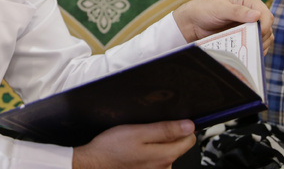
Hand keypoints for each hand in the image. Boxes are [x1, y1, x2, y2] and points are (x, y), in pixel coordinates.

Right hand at [72, 120, 195, 168]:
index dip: (183, 127)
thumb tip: (189, 126)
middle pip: (178, 146)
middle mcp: (163, 168)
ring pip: (166, 152)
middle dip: (168, 135)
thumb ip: (165, 130)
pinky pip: (155, 159)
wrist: (93, 163)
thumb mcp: (138, 132)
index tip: (172, 120)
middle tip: (148, 128)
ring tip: (139, 139)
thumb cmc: (111, 148)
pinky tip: (135, 148)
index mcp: (165, 156)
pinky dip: (149, 152)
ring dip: (157, 144)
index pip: (189, 139)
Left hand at [172, 0, 273, 53]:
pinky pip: (257, 45)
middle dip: (262, 38)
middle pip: (268, 28)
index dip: (264, 26)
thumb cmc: (204, 10)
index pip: (267, 16)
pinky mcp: (245, 36)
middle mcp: (253, 13)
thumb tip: (257, 15)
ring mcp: (249, 26)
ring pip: (265, 38)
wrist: (192, 22)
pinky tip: (246, 53)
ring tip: (246, 50)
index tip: (256, 35)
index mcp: (250, 1)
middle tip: (249, 45)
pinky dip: (254, 50)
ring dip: (259, 46)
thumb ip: (237, 11)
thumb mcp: (219, 8)